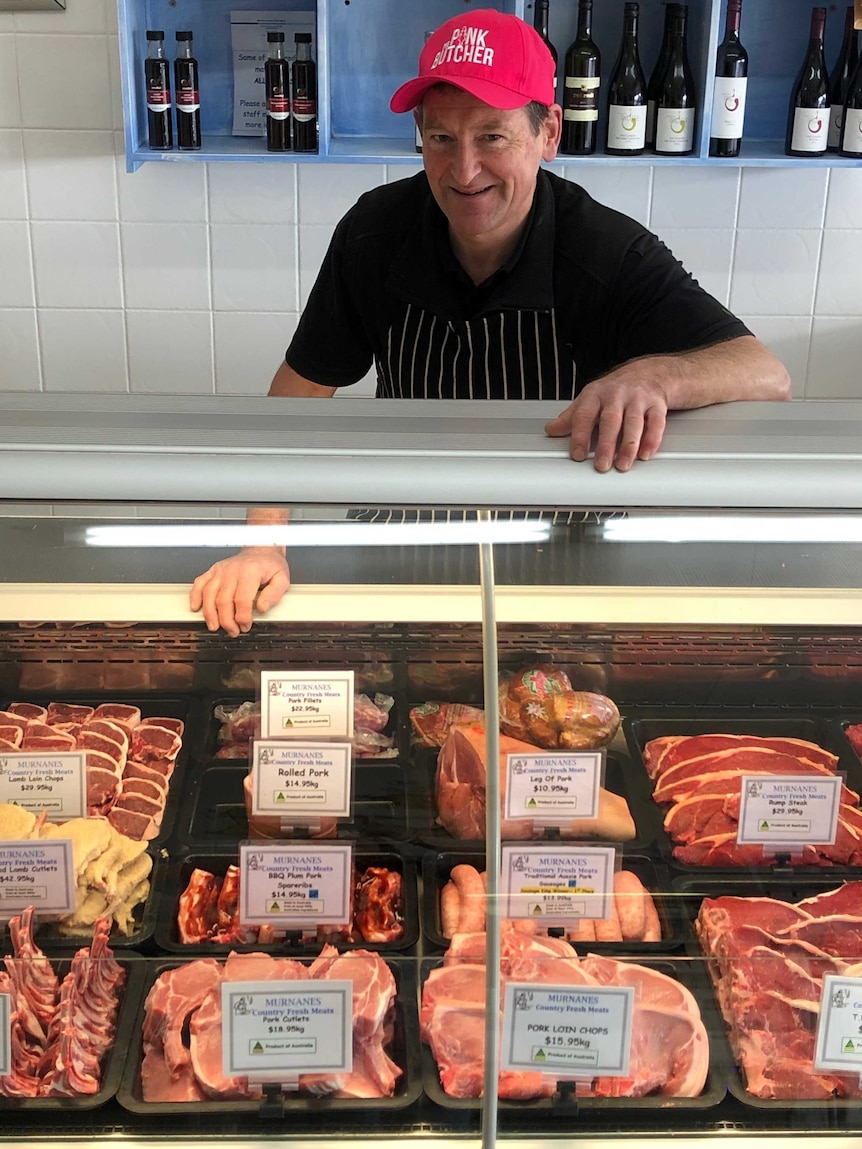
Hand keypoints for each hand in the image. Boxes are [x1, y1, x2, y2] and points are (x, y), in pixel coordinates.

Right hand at [189, 547, 290, 636]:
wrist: (261, 550)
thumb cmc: (270, 565)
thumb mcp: (282, 579)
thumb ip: (274, 595)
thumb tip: (262, 608)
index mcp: (250, 572)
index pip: (242, 600)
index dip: (242, 617)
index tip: (245, 625)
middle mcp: (232, 571)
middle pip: (223, 600)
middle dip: (227, 621)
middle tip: (233, 630)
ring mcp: (220, 571)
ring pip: (209, 594)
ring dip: (210, 614)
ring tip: (215, 626)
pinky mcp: (213, 571)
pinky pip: (199, 584)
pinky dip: (195, 596)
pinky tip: (196, 607)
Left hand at [545, 368, 669, 472]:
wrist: (648, 373)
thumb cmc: (615, 391)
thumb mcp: (589, 399)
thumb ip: (571, 417)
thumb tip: (551, 430)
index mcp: (596, 394)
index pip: (584, 415)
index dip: (580, 436)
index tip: (577, 454)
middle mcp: (617, 395)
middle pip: (610, 420)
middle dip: (606, 444)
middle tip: (601, 465)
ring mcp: (638, 399)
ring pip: (634, 422)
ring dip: (629, 446)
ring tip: (623, 464)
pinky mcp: (657, 405)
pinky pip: (656, 423)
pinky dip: (651, 440)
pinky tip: (645, 454)